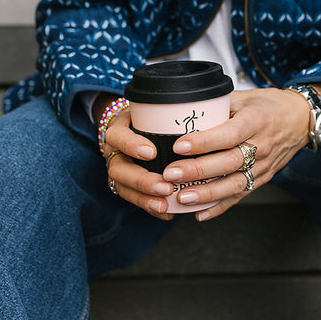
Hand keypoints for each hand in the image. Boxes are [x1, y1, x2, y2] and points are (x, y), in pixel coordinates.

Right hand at [101, 106, 176, 220]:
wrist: (133, 128)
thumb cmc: (149, 118)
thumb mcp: (152, 108)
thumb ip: (168, 109)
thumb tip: (205, 106)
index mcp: (120, 131)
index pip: (118, 136)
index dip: (131, 145)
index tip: (151, 152)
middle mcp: (115, 152)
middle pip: (119, 170)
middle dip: (142, 181)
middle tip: (165, 187)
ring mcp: (120, 171)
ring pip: (124, 189)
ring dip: (145, 199)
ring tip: (164, 205)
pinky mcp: (127, 186)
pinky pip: (136, 200)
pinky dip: (152, 208)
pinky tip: (168, 213)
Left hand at [159, 88, 310, 220]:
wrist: (301, 119)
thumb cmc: (270, 105)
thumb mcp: (245, 97)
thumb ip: (218, 105)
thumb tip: (185, 111)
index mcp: (255, 121)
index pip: (228, 134)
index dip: (203, 142)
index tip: (179, 145)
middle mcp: (261, 145)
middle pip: (229, 162)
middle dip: (197, 170)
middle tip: (171, 174)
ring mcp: (263, 165)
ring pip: (234, 184)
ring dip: (207, 194)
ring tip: (182, 197)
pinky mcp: (263, 178)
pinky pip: (241, 195)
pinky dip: (220, 207)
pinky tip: (200, 214)